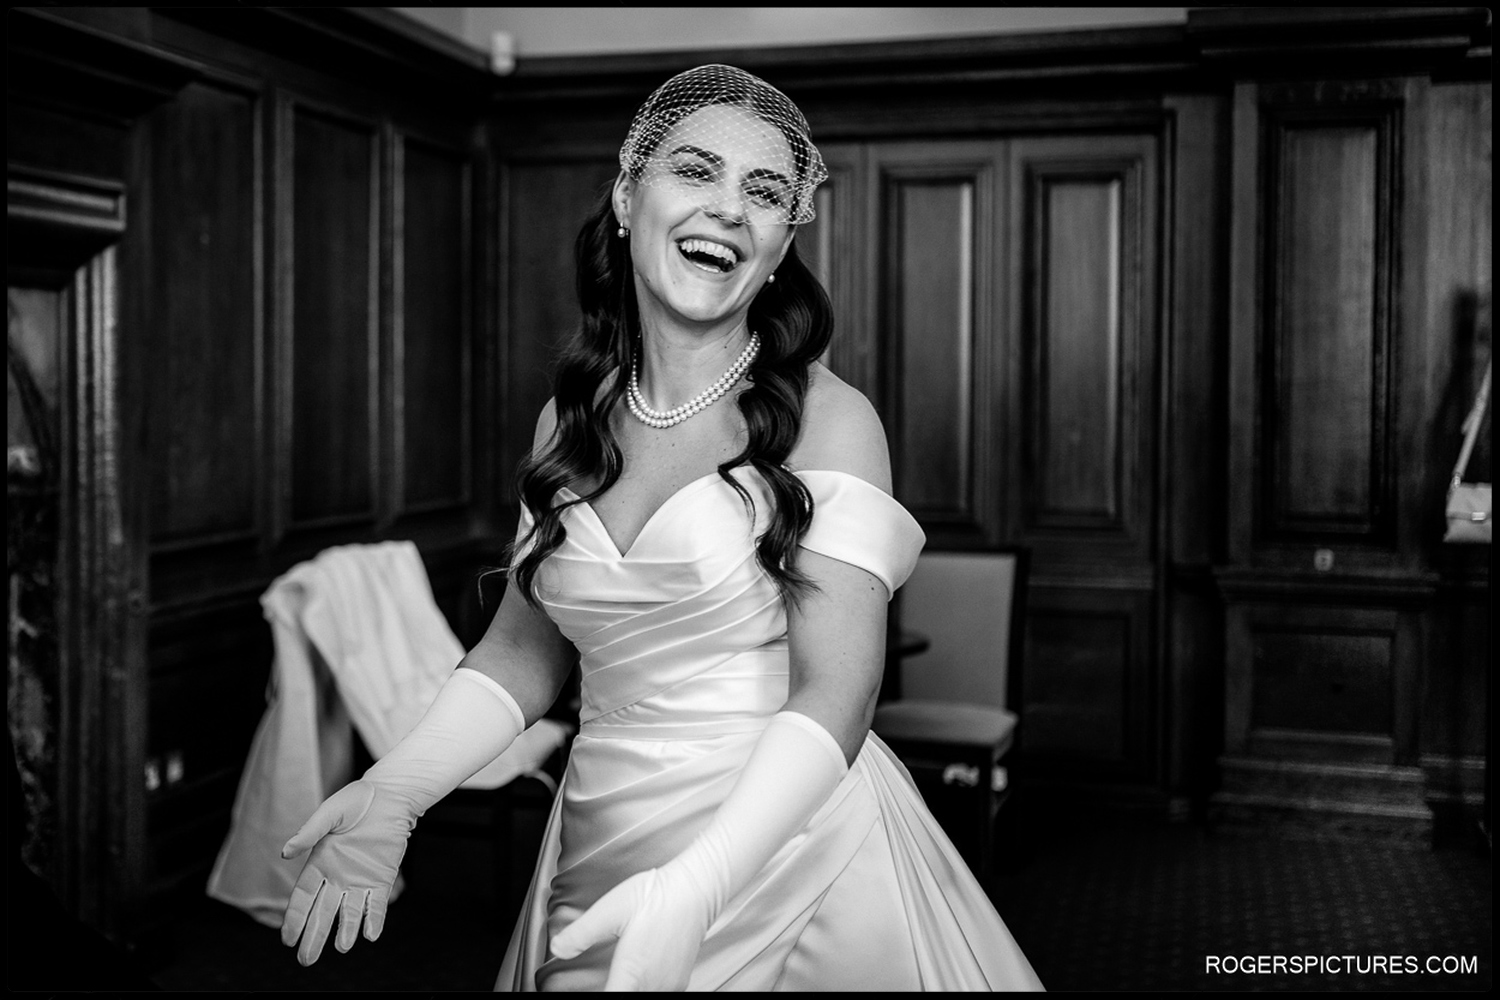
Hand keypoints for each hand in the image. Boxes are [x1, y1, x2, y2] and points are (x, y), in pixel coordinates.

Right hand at [279, 779, 414, 965]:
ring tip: (342, 947)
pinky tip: (370, 935)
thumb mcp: (330, 812)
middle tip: (306, 960)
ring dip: (346, 931)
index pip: (303, 897)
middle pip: (322, 913)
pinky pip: (377, 905)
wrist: (390, 796)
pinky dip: (373, 920)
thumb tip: (285, 852)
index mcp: (319, 863)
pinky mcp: (382, 879)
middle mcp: (337, 877)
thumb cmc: (356, 801)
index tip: (287, 940)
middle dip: (314, 936)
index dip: (294, 918)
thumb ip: (310, 832)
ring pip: (349, 913)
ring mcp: (360, 881)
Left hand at [550, 862, 715, 990]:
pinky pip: (656, 994)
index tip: (582, 991)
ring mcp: (669, 985)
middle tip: (600, 983)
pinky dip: (643, 989)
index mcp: (632, 974)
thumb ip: (580, 933)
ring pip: (642, 999)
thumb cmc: (657, 896)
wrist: (696, 888)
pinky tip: (637, 976)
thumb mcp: (609, 910)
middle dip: (611, 991)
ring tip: (617, 978)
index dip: (598, 999)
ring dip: (627, 990)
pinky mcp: (679, 981)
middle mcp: (653, 985)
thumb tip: (557, 948)